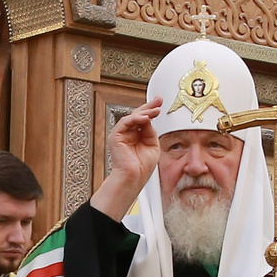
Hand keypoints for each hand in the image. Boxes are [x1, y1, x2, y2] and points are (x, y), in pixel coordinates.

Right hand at [88, 96, 161, 219]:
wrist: (133, 178)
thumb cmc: (142, 167)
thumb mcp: (152, 145)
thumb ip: (151, 131)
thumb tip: (149, 119)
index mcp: (138, 136)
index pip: (144, 119)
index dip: (152, 110)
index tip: (160, 102)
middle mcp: (129, 133)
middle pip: (138, 115)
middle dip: (149, 106)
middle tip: (158, 99)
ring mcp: (122, 134)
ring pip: (132, 117)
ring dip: (145, 112)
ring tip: (155, 110)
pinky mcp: (116, 136)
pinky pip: (125, 122)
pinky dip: (135, 119)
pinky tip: (145, 118)